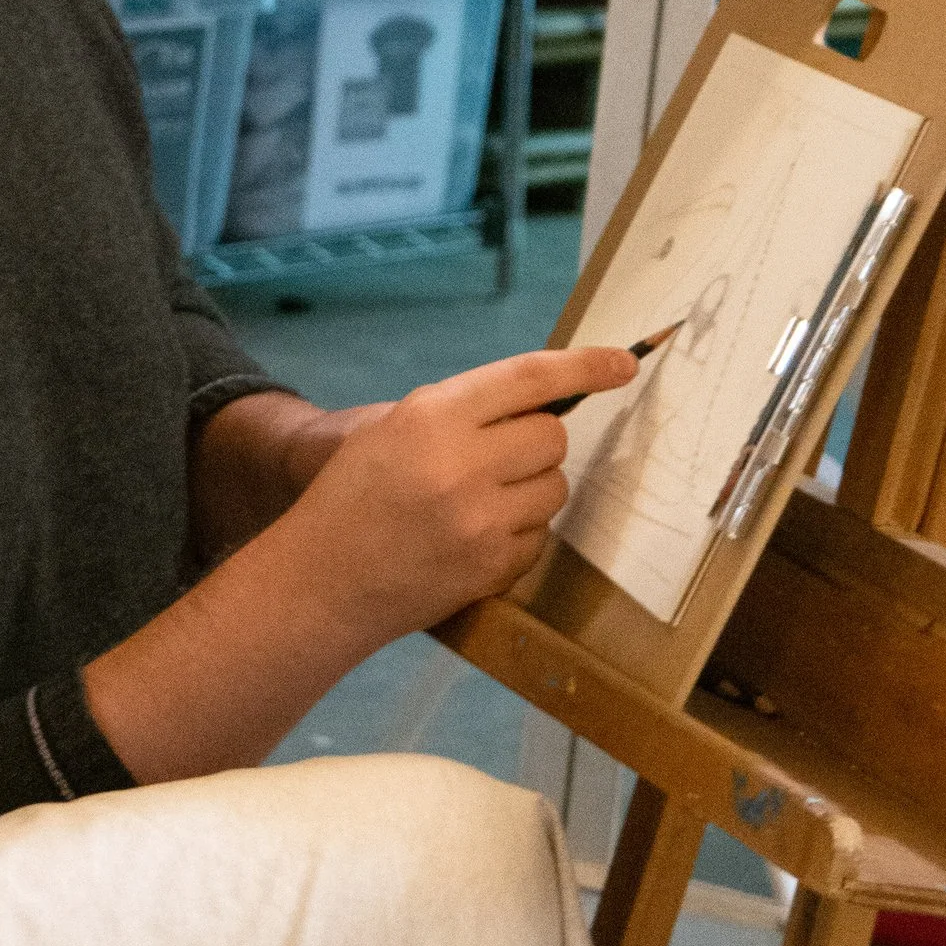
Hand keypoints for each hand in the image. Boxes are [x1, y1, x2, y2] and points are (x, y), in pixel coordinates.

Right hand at [281, 345, 638, 650]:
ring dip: (530, 491)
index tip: (624, 363)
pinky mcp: (491, 567)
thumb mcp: (393, 429)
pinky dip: (517, 536)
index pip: (531, 377)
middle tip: (495, 460)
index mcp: (433, 416)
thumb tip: (546, 399)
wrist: (321, 581)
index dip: (585, 365)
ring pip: (555, 488)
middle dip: (535, 444)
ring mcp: (481, 521)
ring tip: (476, 504)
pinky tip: (471, 540)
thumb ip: (464, 410)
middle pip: (553, 437)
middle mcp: (463, 464)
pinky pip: (541, 538)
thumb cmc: (352, 497)